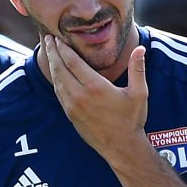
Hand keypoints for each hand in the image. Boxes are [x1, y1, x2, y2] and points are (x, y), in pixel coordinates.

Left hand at [46, 35, 147, 160]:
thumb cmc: (131, 119)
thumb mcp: (139, 93)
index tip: (57, 38)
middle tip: (47, 40)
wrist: (121, 147)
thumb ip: (137, 69)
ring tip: (49, 53)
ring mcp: (73, 107)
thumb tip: (140, 48)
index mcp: (96, 87)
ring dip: (52, 65)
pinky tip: (56, 73)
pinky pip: (59, 93)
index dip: (63, 49)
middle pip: (60, 69)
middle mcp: (80, 96)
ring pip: (57, 81)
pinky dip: (55, 80)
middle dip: (52, 53)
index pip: (73, 62)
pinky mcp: (70, 115)